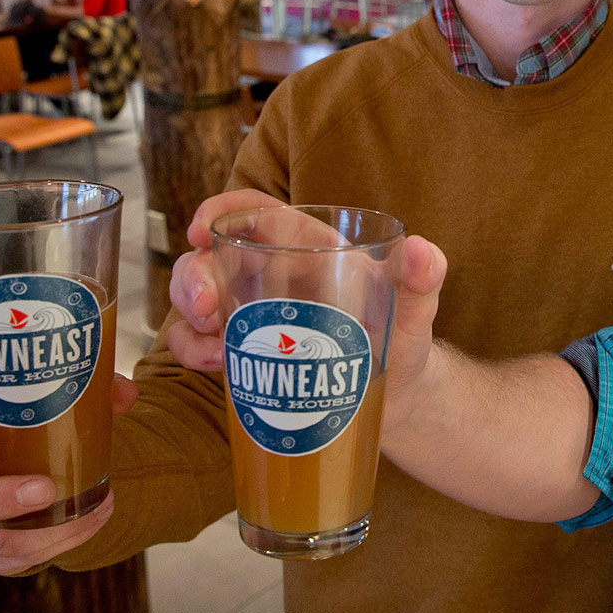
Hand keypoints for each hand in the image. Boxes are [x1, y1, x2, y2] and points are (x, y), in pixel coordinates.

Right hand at [0, 374, 137, 574]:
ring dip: (35, 532)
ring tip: (86, 511)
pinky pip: (10, 562)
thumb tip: (125, 393)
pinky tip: (90, 523)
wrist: (39, 470)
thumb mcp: (56, 403)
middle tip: (43, 490)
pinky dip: (55, 545)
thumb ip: (90, 390)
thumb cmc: (38, 427)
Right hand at [166, 190, 448, 434]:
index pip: (257, 212)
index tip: (200, 230)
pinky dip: (193, 350)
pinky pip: (199, 342)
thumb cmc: (403, 343)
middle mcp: (274, 275)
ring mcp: (254, 315)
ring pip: (196, 297)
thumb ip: (422, 281)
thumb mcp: (414, 312)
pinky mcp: (244, 352)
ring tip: (215, 349)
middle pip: (214, 257)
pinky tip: (215, 366)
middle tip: (205, 308)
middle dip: (193, 276)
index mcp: (310, 249)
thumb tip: (424, 251)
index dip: (222, 209)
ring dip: (188, 316)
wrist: (397, 403)